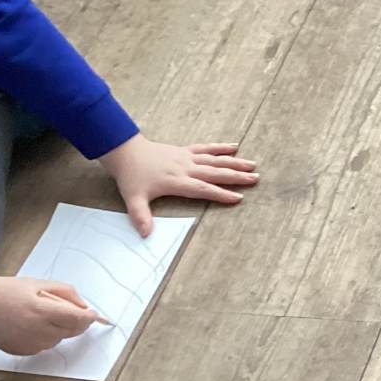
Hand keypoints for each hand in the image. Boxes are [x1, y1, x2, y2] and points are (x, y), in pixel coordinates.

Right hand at [0, 274, 102, 353]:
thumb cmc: (7, 291)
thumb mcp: (39, 283)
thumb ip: (66, 293)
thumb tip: (83, 306)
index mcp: (43, 312)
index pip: (78, 319)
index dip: (89, 317)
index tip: (94, 314)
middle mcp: (38, 331)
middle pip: (72, 331)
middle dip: (77, 322)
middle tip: (69, 310)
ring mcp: (30, 344)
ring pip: (59, 339)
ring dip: (59, 329)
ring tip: (40, 314)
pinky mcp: (23, 351)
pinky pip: (44, 346)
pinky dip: (45, 336)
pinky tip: (31, 325)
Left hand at [98, 134, 257, 235]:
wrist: (125, 151)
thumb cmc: (131, 176)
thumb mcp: (133, 199)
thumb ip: (141, 216)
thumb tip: (146, 234)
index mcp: (177, 181)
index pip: (203, 189)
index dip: (220, 194)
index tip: (238, 198)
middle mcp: (185, 168)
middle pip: (215, 173)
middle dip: (236, 177)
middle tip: (255, 179)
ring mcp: (186, 158)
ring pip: (215, 160)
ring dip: (234, 162)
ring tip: (252, 165)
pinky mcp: (185, 151)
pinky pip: (206, 149)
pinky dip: (220, 148)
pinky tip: (234, 146)